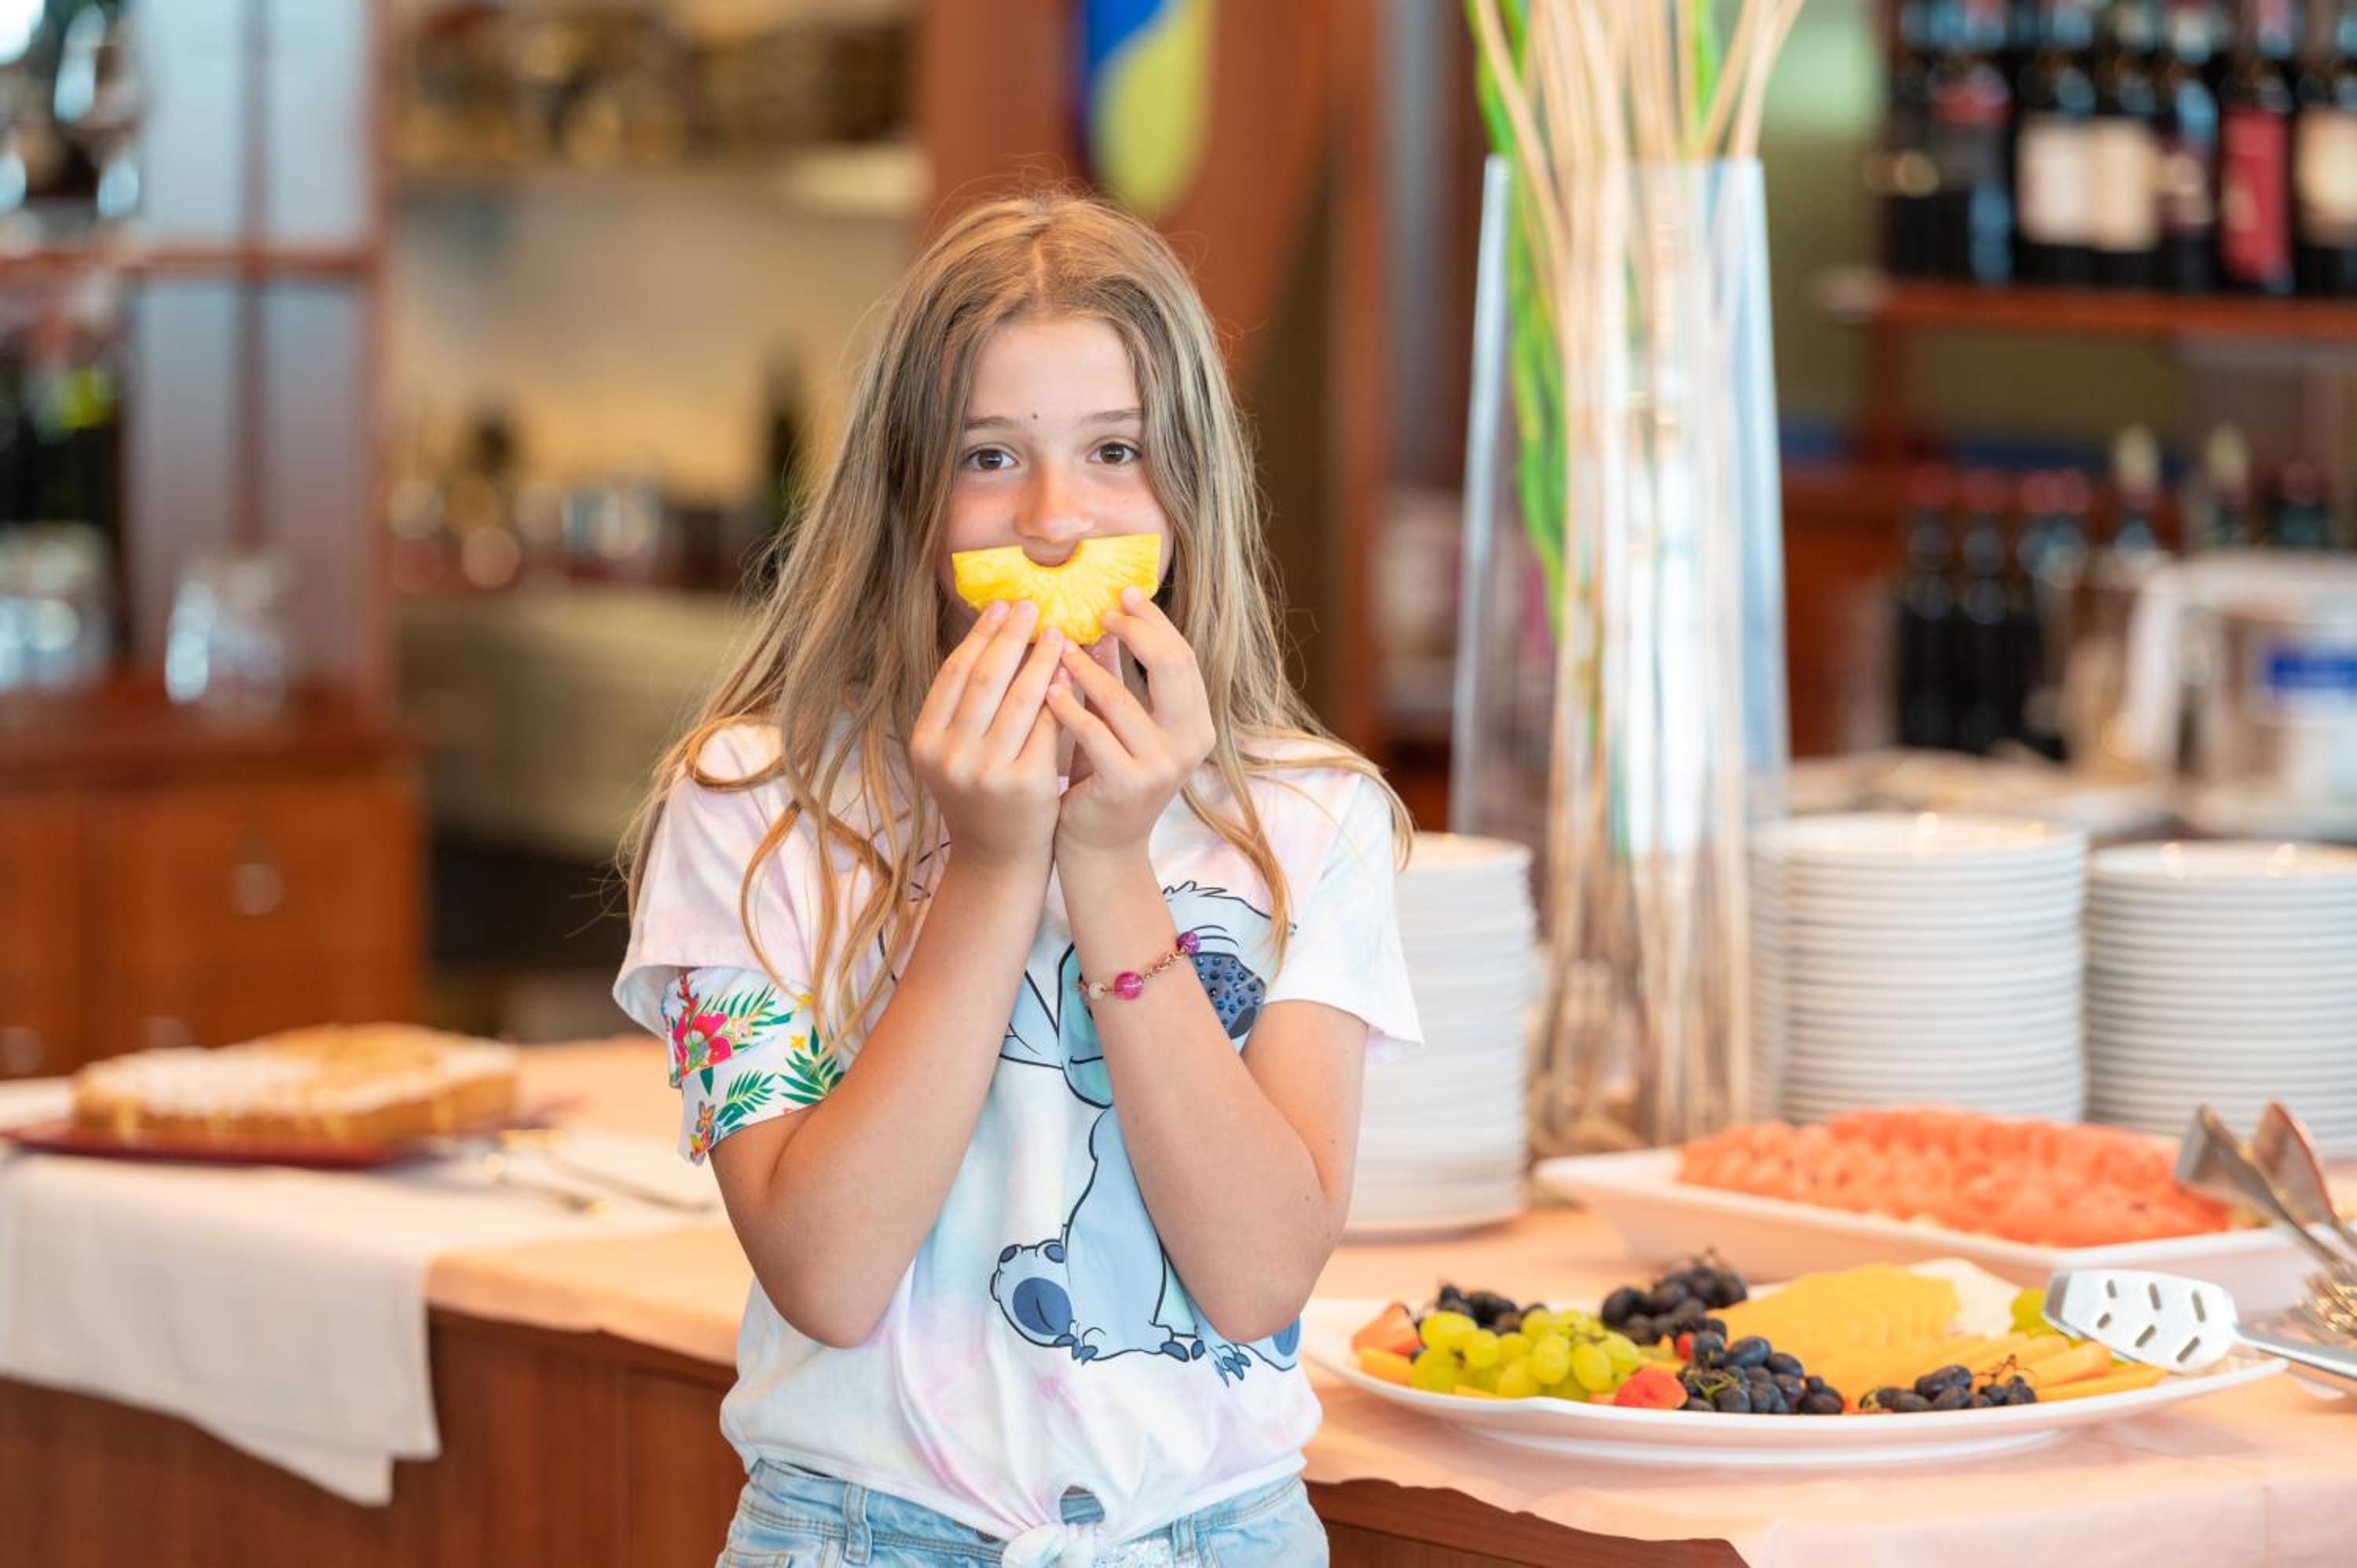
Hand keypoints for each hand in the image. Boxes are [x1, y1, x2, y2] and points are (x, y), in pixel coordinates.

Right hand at [910, 600, 1067, 871]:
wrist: (998, 858)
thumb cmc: (982, 795)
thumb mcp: (957, 751)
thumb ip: (968, 704)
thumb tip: (997, 632)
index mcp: (925, 741)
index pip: (954, 674)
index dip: (980, 636)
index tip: (1002, 606)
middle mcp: (948, 755)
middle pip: (985, 677)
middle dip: (1011, 636)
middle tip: (1033, 606)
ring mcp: (985, 772)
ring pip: (1019, 697)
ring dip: (1041, 658)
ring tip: (1059, 633)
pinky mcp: (1024, 785)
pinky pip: (1046, 726)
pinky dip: (1059, 694)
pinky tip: (1071, 672)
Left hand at [1047, 587, 1215, 859]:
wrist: (1100, 849)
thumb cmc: (1105, 779)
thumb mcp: (1117, 724)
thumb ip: (1116, 678)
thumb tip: (1105, 621)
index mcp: (1196, 724)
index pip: (1182, 657)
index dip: (1155, 622)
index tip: (1124, 594)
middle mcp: (1190, 743)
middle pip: (1170, 666)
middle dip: (1134, 630)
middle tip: (1099, 610)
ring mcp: (1162, 765)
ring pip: (1121, 697)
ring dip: (1085, 665)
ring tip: (1057, 645)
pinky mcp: (1128, 783)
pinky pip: (1092, 731)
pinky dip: (1067, 705)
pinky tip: (1046, 689)